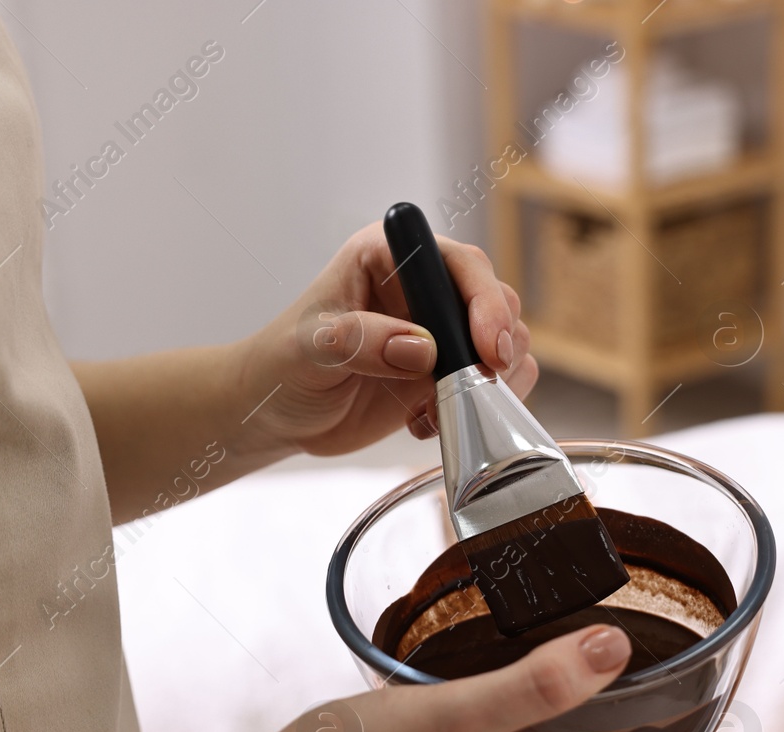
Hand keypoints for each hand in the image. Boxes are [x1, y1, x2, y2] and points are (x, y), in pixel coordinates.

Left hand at [234, 221, 536, 457]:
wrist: (277, 414)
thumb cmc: (282, 366)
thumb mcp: (309, 348)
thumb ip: (362, 340)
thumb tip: (423, 347)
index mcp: (387, 256)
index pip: (455, 262)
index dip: (482, 300)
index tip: (488, 345)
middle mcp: (422, 288)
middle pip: (494, 298)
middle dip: (499, 342)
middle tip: (478, 382)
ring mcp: (440, 331)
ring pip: (506, 340)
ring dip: (492, 379)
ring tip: (442, 406)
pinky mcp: (447, 372)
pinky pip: (493, 382)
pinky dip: (480, 406)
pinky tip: (428, 422)